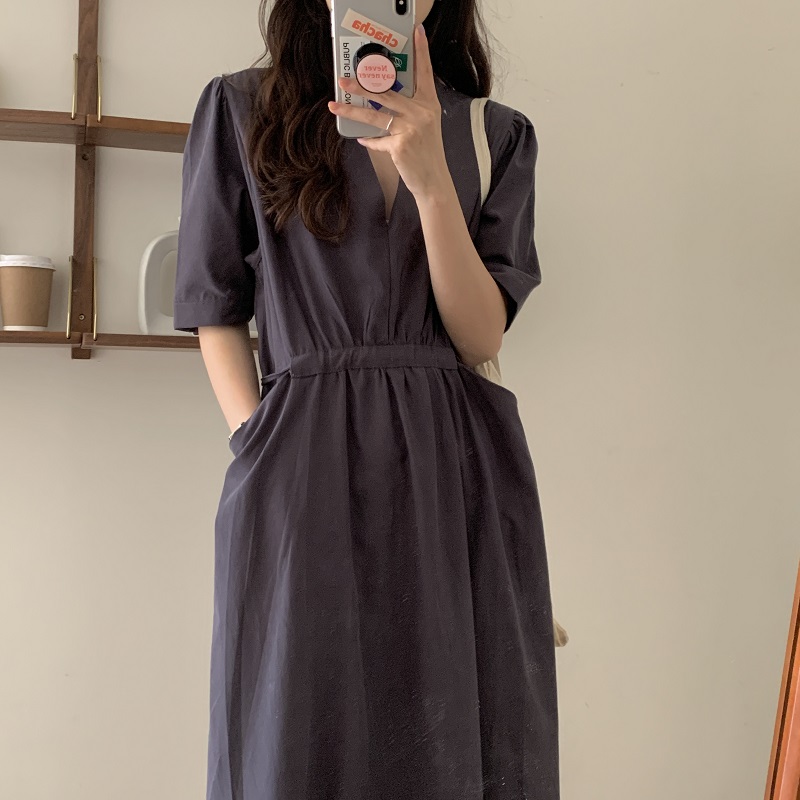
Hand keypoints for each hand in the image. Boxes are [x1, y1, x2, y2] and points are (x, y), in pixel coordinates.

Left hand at [327, 23, 450, 200]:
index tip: (417, 32)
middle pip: (386, 93)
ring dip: (352, 110)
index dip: (421, 51)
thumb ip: (407, 111)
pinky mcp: (400, 145)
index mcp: (429, 105)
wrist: (433, 180)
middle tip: (344, 80)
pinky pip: (377, 140)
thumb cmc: (426, 153)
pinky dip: (369, 141)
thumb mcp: (424, 126)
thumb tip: (381, 101)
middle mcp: (421, 113)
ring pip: (374, 115)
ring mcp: (410, 128)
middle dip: (362, 85)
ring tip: (336, 105)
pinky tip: (363, 139)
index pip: (425, 73)